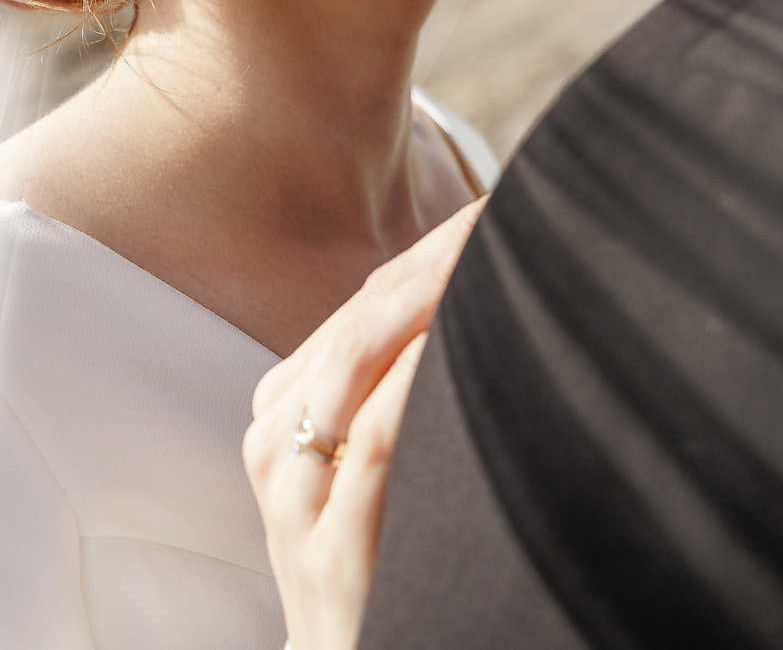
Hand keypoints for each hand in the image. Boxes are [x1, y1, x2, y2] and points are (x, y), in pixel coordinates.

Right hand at [244, 198, 484, 649]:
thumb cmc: (378, 571)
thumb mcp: (371, 476)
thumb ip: (396, 402)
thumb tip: (467, 310)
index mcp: (282, 419)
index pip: (357, 311)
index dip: (428, 254)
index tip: (497, 211)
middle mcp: (276, 450)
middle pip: (356, 327)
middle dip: (434, 263)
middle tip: (506, 215)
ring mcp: (299, 507)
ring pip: (352, 369)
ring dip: (428, 303)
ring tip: (489, 255)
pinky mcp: (332, 559)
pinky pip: (374, 446)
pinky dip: (414, 384)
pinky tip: (455, 341)